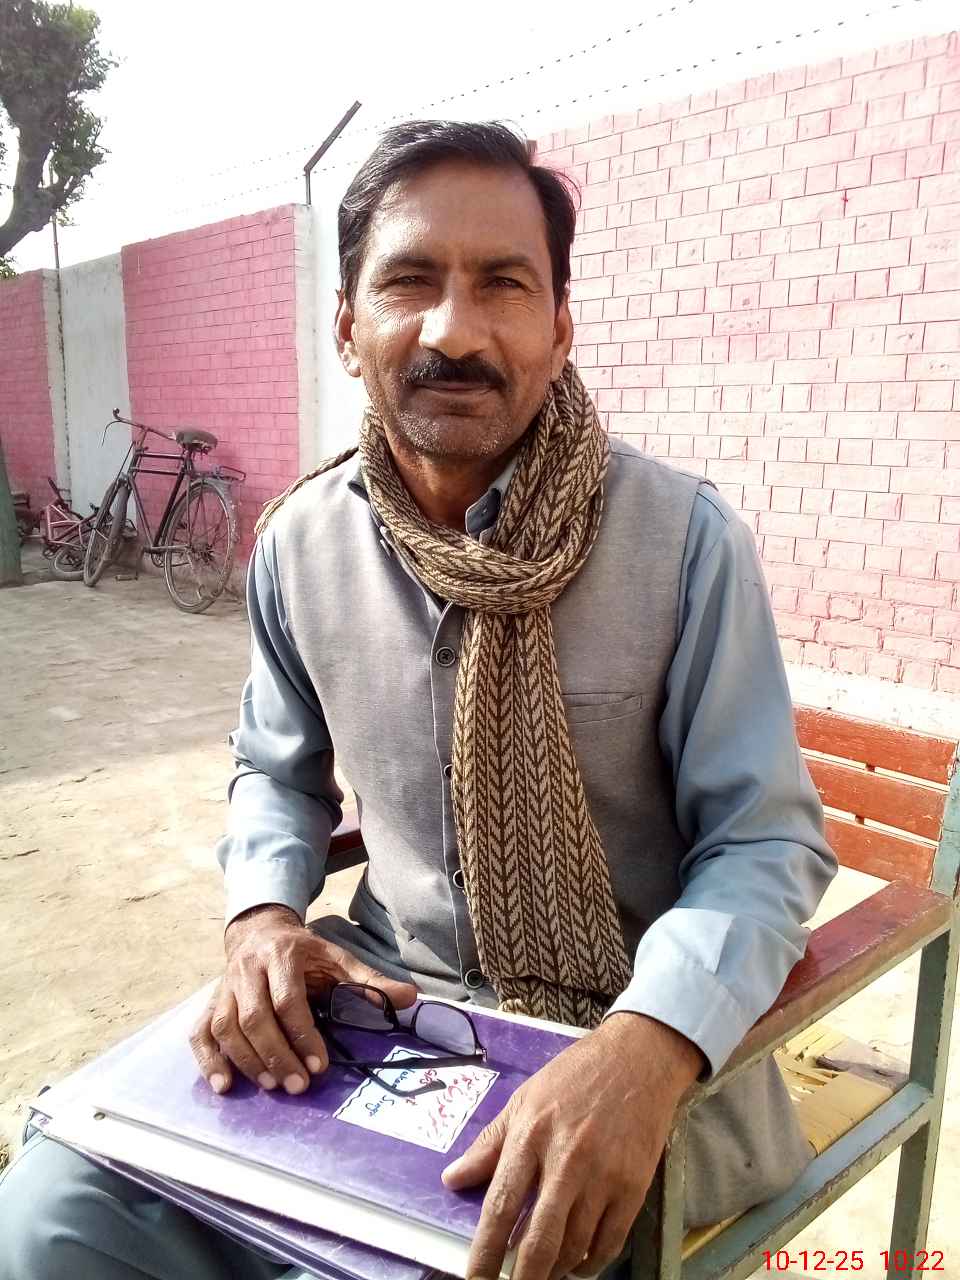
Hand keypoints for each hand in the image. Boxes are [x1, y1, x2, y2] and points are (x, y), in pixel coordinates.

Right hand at [189, 903, 417, 1095]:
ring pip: (225, 1026)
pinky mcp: (210, 1002)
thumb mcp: (338, 958)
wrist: (261, 931)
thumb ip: (370, 982)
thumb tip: (410, 998)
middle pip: (254, 1017)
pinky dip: (208, 1060)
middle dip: (276, 1054)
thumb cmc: (304, 952)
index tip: (319, 1064)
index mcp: (282, 955)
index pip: (287, 999)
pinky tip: (223, 1085)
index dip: (302, 1034)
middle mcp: (247, 969)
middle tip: (298, 1084)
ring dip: (246, 1061)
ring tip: (272, 1086)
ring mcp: (224, 986)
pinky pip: (200, 1031)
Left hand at [442, 1013, 703, 1279]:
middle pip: (539, 1240)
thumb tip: (453, 1180)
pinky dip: (589, 1263)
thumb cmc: (575, 1076)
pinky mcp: (633, 1187)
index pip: (500, 1206)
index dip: (484, 1252)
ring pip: (574, 1248)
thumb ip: (489, 1144)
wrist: (638, 1060)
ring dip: (554, 1272)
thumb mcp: (524, 1099)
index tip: (475, 1278)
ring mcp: (603, 1177)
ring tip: (541, 1274)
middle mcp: (566, 1160)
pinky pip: (609, 1243)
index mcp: (531, 1135)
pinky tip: (576, 1264)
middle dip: (522, 1278)